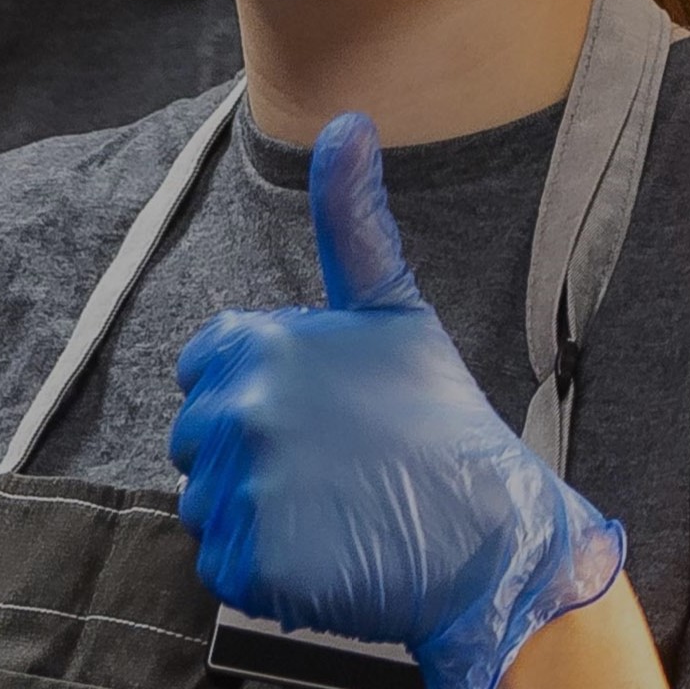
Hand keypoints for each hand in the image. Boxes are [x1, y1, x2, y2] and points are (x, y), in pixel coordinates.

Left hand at [170, 116, 624, 688]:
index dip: (257, 392)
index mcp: (254, 349)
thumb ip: (352, 222)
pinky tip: (323, 554)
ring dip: (255, 510)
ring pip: (206, 500)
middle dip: (251, 452)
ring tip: (333, 511)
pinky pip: (221, 560)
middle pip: (197, 438)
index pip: (203, 369)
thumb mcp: (394, 311)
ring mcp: (241, 492)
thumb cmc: (441, 423)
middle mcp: (236, 414)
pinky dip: (264, 565)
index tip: (318, 415)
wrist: (492, 538)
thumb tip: (347, 123)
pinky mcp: (249, 564)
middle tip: (333, 469)